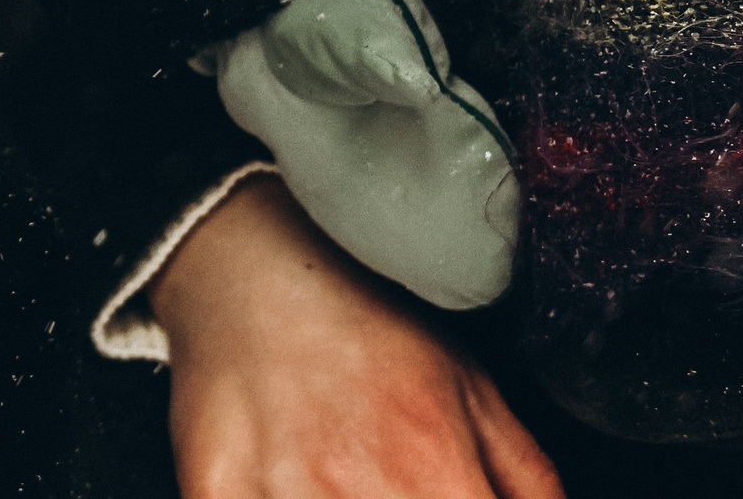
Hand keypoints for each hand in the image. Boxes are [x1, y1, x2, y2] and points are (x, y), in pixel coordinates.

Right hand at [148, 175, 561, 498]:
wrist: (246, 266)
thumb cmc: (364, 325)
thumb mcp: (473, 389)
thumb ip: (529, 485)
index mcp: (430, 466)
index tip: (450, 497)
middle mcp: (355, 483)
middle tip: (387, 485)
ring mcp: (276, 489)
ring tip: (340, 481)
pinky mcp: (213, 486)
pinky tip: (288, 483)